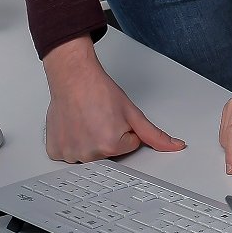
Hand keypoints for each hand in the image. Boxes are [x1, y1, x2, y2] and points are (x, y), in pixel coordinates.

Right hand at [41, 36, 185, 161]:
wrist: (74, 77)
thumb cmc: (99, 91)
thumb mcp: (133, 113)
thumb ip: (155, 135)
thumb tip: (175, 146)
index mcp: (111, 146)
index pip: (129, 146)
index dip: (125, 130)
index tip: (114, 118)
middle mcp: (89, 153)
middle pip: (109, 153)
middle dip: (108, 138)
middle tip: (99, 118)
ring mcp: (70, 154)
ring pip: (89, 154)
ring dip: (89, 141)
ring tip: (86, 121)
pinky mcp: (55, 151)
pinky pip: (68, 154)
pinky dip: (71, 143)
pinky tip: (73, 126)